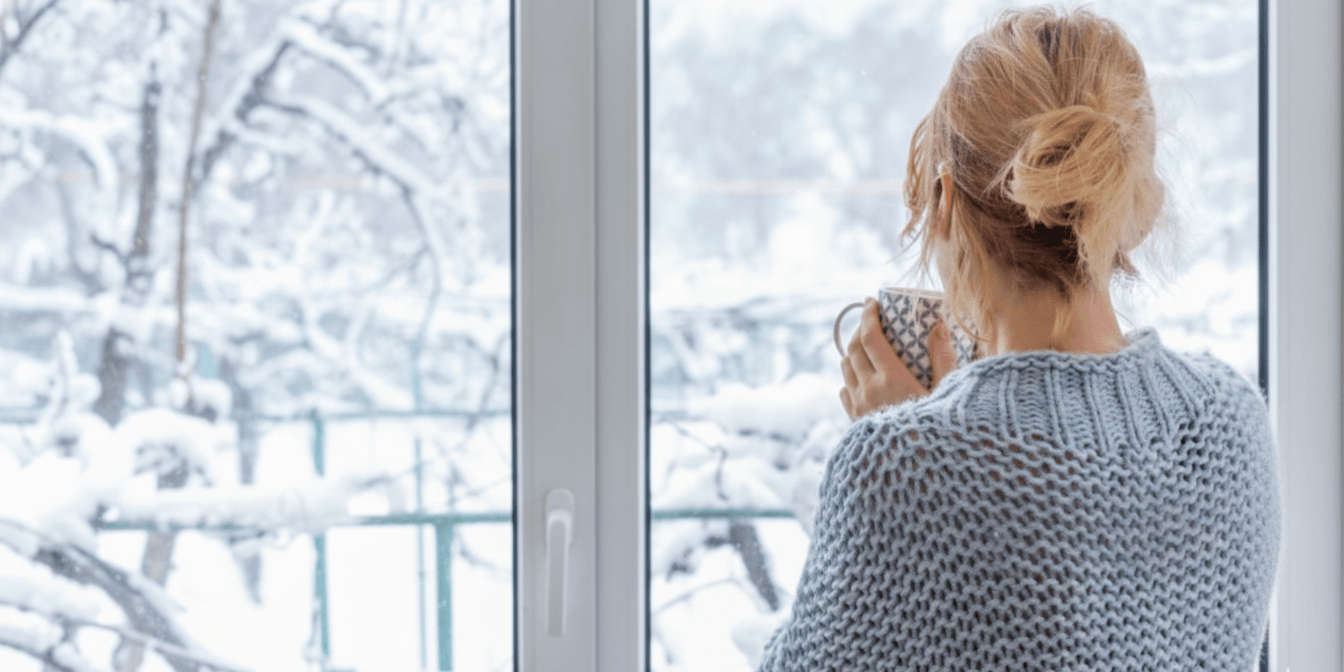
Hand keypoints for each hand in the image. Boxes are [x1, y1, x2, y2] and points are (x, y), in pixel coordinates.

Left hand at [838, 298, 957, 419]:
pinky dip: (851, 378)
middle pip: (853, 348)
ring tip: (868, 347)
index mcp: (892, 380)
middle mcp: (869, 391)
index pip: (870, 337)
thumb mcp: (947, 393)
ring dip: (854, 352)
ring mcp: (859, 407)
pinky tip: (865, 378)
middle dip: (860, 328)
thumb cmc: (937, 429)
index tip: (871, 301)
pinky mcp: (854, 421)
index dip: (868, 316)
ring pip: (846, 367)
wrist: (918, 470)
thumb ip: (944, 360)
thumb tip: (939, 326)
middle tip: (872, 319)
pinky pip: (845, 391)